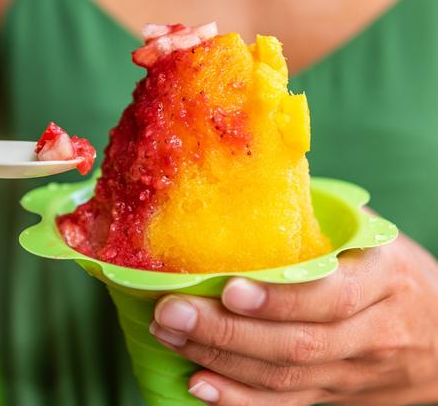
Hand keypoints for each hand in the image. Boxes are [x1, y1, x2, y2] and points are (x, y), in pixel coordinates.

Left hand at [150, 234, 437, 405]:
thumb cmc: (397, 275)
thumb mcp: (376, 241)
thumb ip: (325, 221)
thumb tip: (254, 183)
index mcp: (383, 281)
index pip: (330, 297)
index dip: (278, 299)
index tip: (227, 288)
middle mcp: (372, 334)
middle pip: (297, 344)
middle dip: (226, 332)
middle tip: (170, 313)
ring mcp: (353, 373)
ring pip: (285, 377)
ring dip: (220, 360)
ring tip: (170, 336)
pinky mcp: (335, 397)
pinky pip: (287, 404)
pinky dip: (240, 400)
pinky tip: (199, 384)